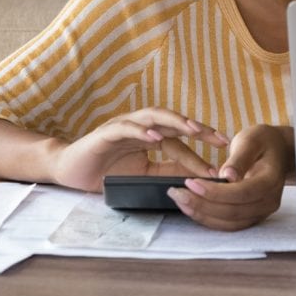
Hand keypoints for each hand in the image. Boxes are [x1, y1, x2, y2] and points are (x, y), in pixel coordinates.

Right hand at [49, 107, 229, 191]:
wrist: (69, 171)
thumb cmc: (105, 171)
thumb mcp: (143, 174)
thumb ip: (167, 172)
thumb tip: (199, 177)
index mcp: (149, 135)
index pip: (180, 137)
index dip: (201, 143)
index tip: (226, 152)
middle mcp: (139, 126)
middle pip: (172, 121)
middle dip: (197, 128)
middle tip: (220, 138)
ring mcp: (122, 126)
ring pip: (152, 117)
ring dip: (174, 122)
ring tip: (194, 130)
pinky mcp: (105, 133)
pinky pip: (126, 128)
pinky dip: (142, 130)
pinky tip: (156, 136)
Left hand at [166, 124, 292, 230]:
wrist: (278, 152)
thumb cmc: (262, 141)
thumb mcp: (251, 140)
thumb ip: (240, 157)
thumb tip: (227, 176)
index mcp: (271, 180)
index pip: (242, 193)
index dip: (215, 192)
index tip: (190, 182)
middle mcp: (269, 201)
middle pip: (233, 212)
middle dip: (202, 205)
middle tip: (176, 193)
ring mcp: (261, 212)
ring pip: (229, 223)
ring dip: (202, 214)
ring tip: (179, 200)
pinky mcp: (252, 216)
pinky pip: (229, 224)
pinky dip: (208, 218)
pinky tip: (191, 207)